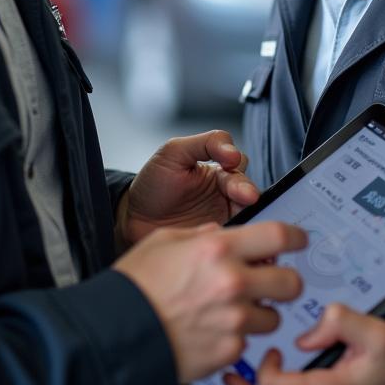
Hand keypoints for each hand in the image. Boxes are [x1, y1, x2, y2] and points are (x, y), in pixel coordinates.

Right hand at [114, 220, 306, 383]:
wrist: (114, 335)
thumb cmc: (134, 287)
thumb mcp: (163, 241)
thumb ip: (200, 234)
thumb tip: (220, 232)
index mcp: (218, 248)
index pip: (279, 236)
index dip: (297, 237)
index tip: (300, 241)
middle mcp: (232, 282)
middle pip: (290, 282)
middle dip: (286, 281)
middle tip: (273, 282)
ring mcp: (234, 320)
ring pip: (273, 316)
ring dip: (260, 312)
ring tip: (232, 311)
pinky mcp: (229, 351)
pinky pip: (248, 342)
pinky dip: (237, 338)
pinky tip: (213, 331)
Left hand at [117, 130, 258, 248]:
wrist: (133, 219)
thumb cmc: (153, 183)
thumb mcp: (173, 152)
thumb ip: (204, 143)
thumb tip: (232, 150)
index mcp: (218, 171)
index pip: (238, 162)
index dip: (236, 162)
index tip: (230, 163)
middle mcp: (226, 195)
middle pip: (249, 189)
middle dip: (247, 191)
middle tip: (247, 196)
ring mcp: (223, 219)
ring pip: (249, 215)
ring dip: (250, 214)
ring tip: (244, 216)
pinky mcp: (218, 241)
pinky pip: (236, 238)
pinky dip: (239, 236)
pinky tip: (233, 235)